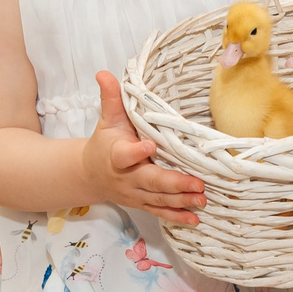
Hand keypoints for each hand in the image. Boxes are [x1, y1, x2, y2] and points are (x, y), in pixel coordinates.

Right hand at [82, 72, 203, 225]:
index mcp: (116, 154)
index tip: (150, 146)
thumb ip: (111, 98)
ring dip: (181, 201)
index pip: (124, 155)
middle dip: (174, 184)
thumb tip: (104, 72)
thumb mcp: (108, 119)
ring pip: (159, 199)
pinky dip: (177, 217)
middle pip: (150, 182)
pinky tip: (194, 219)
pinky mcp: (142, 203)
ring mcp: (135, 193)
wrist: (91, 174)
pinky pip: (160, 211)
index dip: (136, 152)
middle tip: (197, 183)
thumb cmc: (105, 142)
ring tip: (202, 199)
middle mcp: (126, 177)